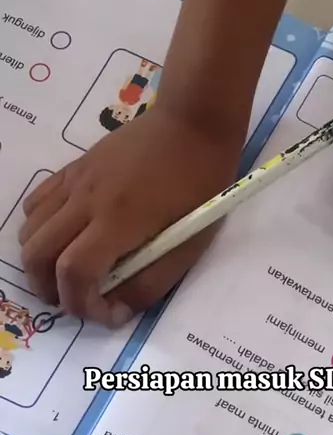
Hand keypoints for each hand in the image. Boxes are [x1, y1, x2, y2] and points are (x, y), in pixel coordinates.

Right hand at [19, 108, 243, 325]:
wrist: (192, 121)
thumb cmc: (201, 184)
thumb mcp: (191, 242)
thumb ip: (153, 280)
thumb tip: (118, 308)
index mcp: (119, 220)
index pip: (74, 273)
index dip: (81, 304)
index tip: (107, 313)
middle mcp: (86, 200)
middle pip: (37, 255)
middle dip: (51, 290)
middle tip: (79, 299)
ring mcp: (75, 181)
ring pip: (29, 229)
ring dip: (40, 261)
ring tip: (68, 272)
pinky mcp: (73, 168)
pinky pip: (36, 203)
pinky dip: (38, 229)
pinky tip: (63, 237)